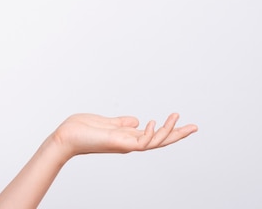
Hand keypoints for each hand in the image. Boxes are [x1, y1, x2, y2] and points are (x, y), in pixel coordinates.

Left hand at [51, 113, 197, 158]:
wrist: (66, 137)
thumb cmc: (81, 130)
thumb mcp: (106, 123)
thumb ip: (122, 123)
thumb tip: (136, 120)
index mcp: (127, 137)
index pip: (153, 135)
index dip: (169, 130)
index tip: (183, 122)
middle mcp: (129, 143)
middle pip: (160, 141)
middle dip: (178, 135)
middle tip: (195, 127)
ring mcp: (125, 144)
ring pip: (154, 142)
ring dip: (168, 131)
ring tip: (177, 117)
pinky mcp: (119, 143)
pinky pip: (140, 142)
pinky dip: (149, 134)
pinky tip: (152, 122)